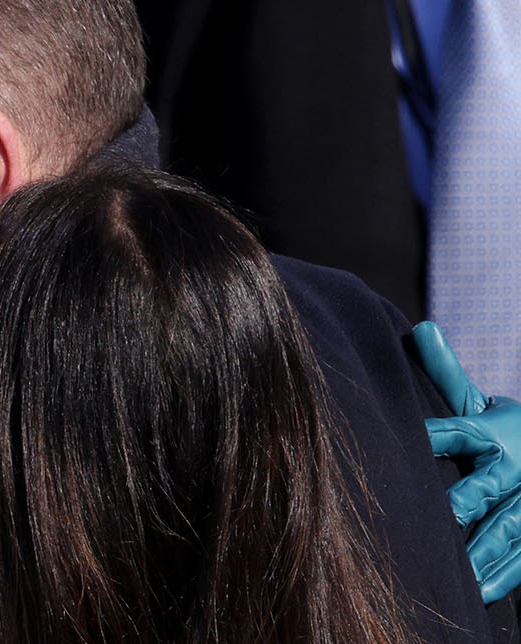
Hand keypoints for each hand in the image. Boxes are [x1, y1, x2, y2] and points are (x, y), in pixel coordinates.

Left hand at [414, 320, 520, 602]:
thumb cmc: (503, 431)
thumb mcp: (479, 404)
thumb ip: (447, 375)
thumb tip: (422, 328)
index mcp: (495, 433)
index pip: (461, 432)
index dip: (437, 436)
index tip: (411, 442)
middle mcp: (517, 468)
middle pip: (490, 484)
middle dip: (468, 499)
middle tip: (444, 514)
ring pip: (511, 528)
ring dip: (485, 550)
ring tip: (459, 570)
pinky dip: (506, 576)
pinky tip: (480, 591)